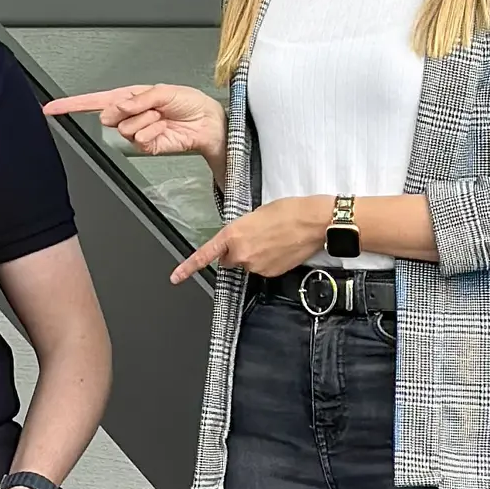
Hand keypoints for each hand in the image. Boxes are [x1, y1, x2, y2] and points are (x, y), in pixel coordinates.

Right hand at [43, 83, 223, 158]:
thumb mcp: (163, 90)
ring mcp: (137, 131)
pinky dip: (154, 130)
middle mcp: (130, 114)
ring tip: (161, 117)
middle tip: (149, 107)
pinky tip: (164, 127)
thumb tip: (119, 107)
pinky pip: (139, 139)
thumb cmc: (190, 103)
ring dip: (146, 119)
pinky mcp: (146, 146)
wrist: (207, 124)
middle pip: (108, 115)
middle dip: (128, 109)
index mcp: (130, 97)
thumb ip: (138, 98)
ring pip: (125, 128)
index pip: (94, 101)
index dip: (71, 105)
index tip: (51, 108)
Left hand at [170, 195, 329, 283]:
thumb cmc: (288, 211)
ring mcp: (256, 267)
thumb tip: (238, 239)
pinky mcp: (271, 274)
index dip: (188, 268)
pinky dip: (267, 260)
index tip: (176, 277)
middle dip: (235, 251)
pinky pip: (262, 268)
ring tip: (272, 238)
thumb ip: (239, 230)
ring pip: (247, 264)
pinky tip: (279, 247)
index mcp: (233, 235)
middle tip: (254, 236)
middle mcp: (241, 255)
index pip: (205, 255)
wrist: (313, 222)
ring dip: (254, 254)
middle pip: (229, 259)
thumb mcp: (255, 214)